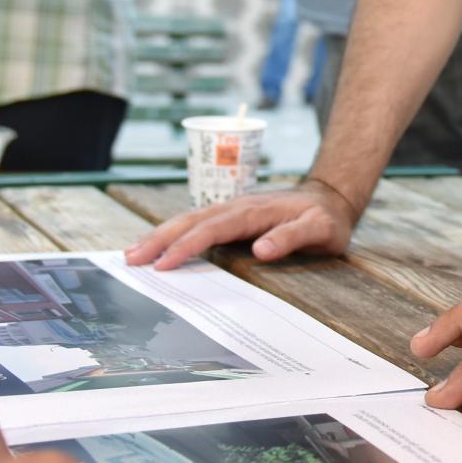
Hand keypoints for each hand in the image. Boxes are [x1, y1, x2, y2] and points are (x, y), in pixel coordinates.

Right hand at [125, 178, 359, 268]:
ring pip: (189, 219)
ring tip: (132, 252)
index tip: (164, 263)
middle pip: (191, 221)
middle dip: (159, 239)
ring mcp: (232, 209)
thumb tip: (261, 249)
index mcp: (253, 212)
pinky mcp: (231, 215)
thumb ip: (292, 237)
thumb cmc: (326, 218)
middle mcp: (237, 206)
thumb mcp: (320, 230)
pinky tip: (158, 245)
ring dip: (160, 235)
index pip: (213, 229)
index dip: (187, 246)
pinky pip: (197, 223)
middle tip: (130, 258)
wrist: (330, 199)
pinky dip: (174, 233)